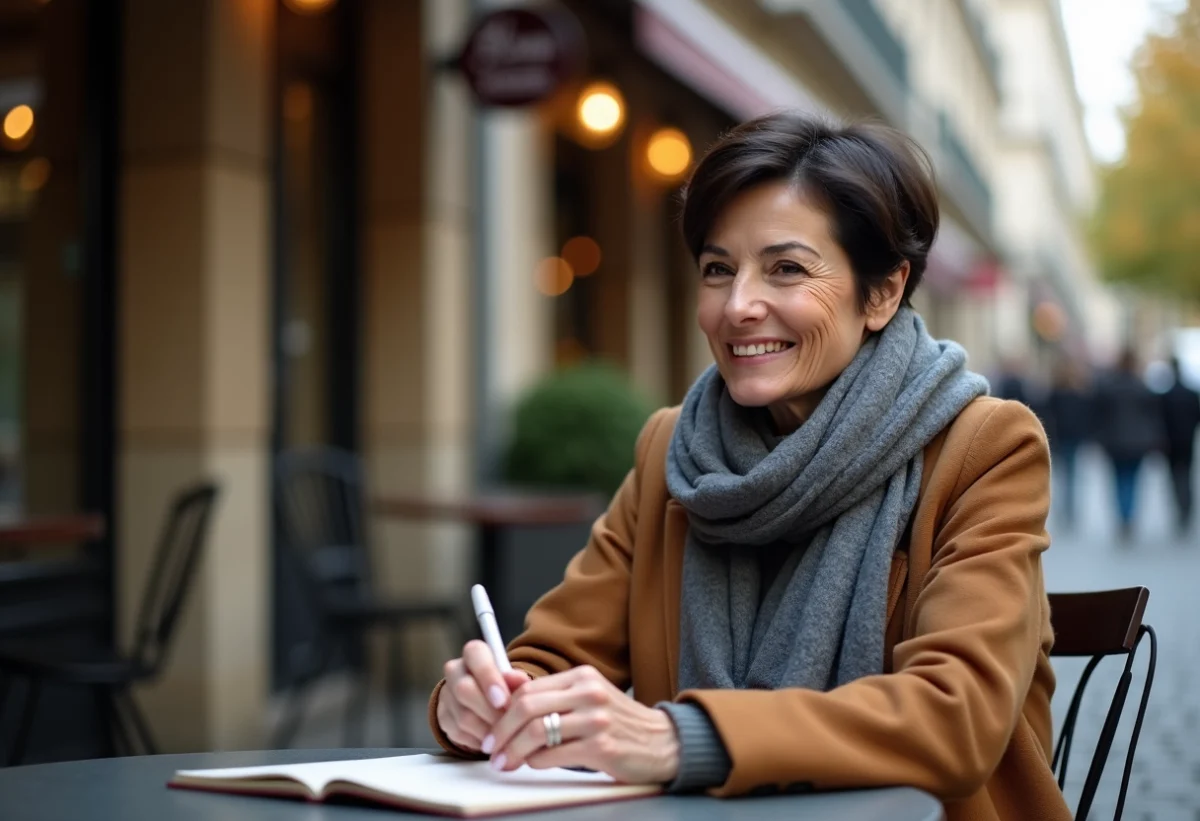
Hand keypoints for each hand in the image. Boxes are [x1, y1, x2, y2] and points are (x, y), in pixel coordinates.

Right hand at [437, 640, 530, 751]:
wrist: (482, 702)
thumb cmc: (502, 686)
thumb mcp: (512, 680)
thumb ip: (517, 680)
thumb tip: (521, 680)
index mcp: (474, 654)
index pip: (475, 654)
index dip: (488, 677)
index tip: (503, 700)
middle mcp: (455, 671)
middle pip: (463, 689)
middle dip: (489, 710)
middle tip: (508, 723)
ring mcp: (446, 695)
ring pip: (463, 716)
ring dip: (487, 730)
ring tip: (505, 735)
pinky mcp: (443, 718)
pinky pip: (459, 734)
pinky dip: (480, 740)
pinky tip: (493, 740)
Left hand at [485, 665, 679, 783]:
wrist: (663, 742)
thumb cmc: (619, 723)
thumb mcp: (589, 699)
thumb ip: (556, 699)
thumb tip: (508, 711)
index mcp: (582, 676)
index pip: (529, 689)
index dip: (503, 711)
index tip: (492, 729)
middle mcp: (589, 693)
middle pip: (527, 707)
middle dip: (501, 731)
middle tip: (490, 749)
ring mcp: (596, 719)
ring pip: (537, 732)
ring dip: (513, 751)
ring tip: (504, 762)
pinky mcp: (601, 747)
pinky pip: (554, 755)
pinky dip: (536, 762)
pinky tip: (532, 765)